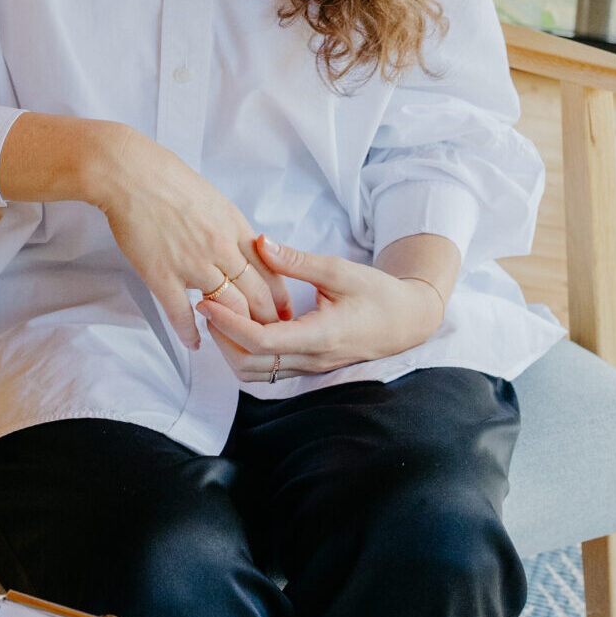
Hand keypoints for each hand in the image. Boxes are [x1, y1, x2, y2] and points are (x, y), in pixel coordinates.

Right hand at [95, 130, 292, 348]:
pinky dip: (190, 332)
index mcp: (235, 227)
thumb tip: (240, 246)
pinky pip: (182, 313)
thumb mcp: (213, 199)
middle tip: (269, 337)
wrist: (130, 174)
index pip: (271, 270)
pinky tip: (194, 343)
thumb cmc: (167, 178)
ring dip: (234, 329)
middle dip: (266, 320)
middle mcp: (221, 248)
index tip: (282, 312)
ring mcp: (193, 263)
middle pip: (256, 294)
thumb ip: (229, 227)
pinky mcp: (162, 275)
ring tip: (235, 342)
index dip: (279, 297)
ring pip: (227, 307)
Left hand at [198, 235, 444, 378]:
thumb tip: (260, 243)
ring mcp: (309, 368)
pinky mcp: (307, 366)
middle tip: (208, 303)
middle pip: (249, 365)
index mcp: (320, 336)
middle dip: (222, 338)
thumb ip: (297, 261)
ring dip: (231, 349)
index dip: (229, 324)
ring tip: (221, 313)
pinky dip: (245, 352)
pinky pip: (267, 370)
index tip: (207, 301)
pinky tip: (241, 323)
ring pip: (255, 374)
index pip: (261, 342)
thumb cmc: (378, 293)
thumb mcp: (339, 270)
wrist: (408, 321)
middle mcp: (312, 359)